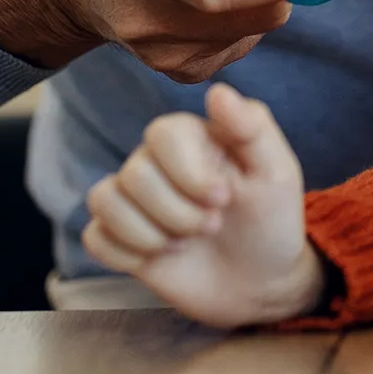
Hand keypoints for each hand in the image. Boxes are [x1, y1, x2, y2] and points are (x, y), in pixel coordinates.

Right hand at [80, 84, 325, 327]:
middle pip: (134, 174)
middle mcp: (156, 162)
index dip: (188, 172)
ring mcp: (135, 199)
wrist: (258, 282)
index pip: (162, 134)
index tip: (223, 199)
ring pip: (104, 200)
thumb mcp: (277, 173)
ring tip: (185, 244)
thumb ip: (253, 127)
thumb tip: (217, 91)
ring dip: (151, 235)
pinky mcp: (120, 236)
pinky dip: (127, 255)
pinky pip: (95, 236)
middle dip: (178, 213)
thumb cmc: (270, 220)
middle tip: (212, 226)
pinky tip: (159, 260)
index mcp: (191, 137)